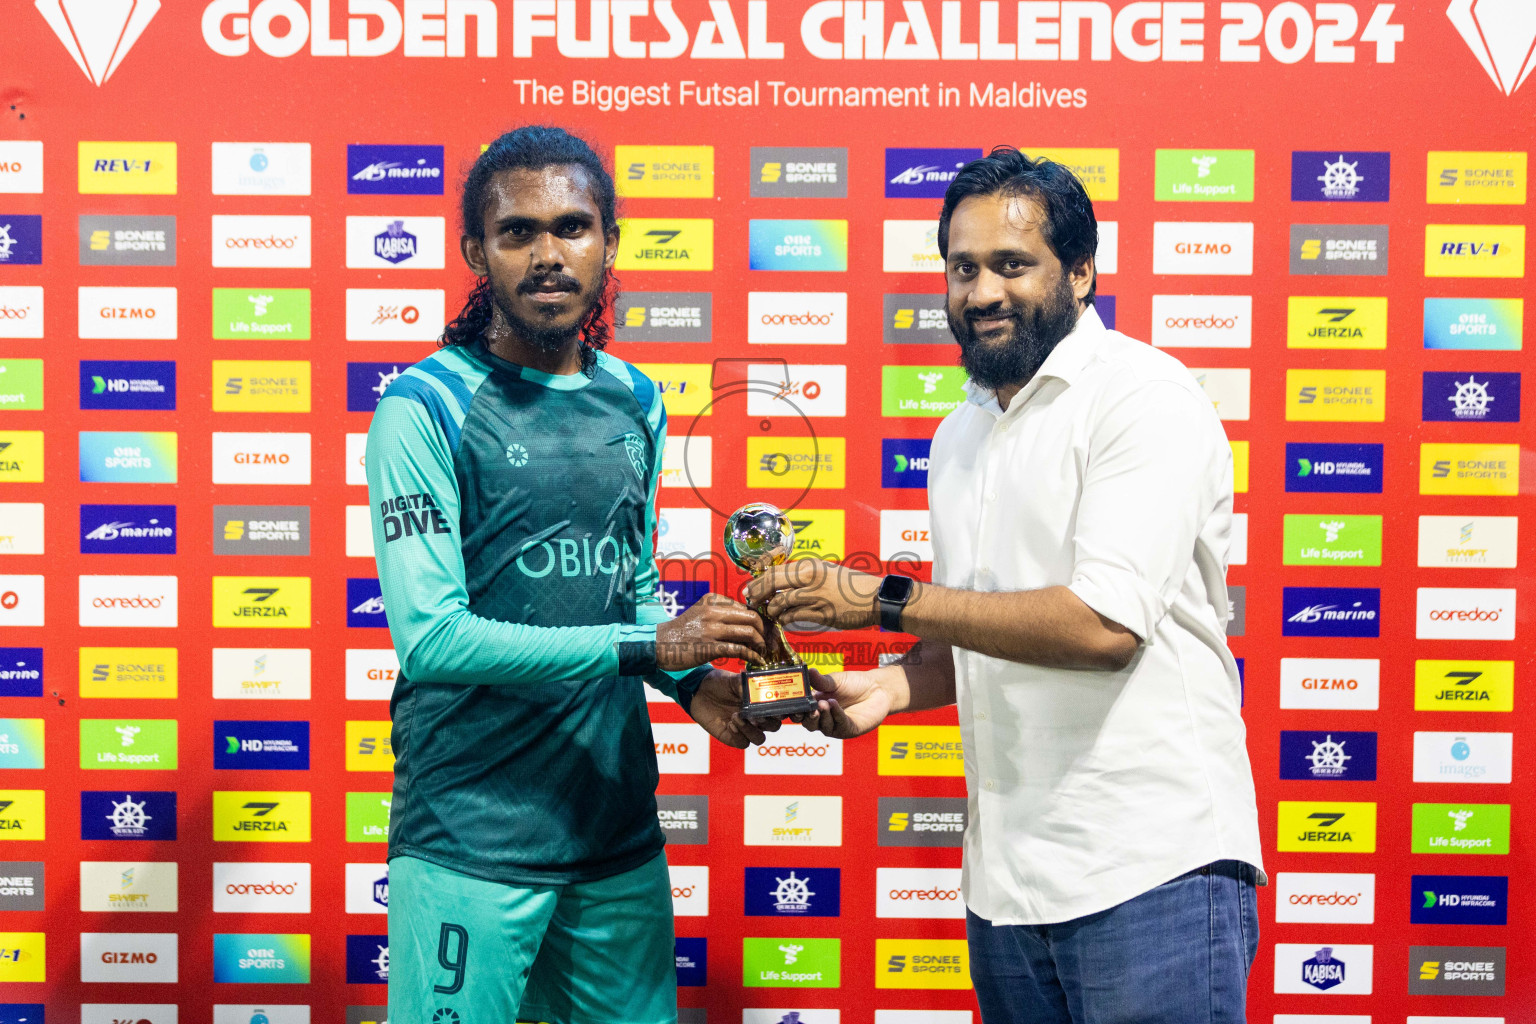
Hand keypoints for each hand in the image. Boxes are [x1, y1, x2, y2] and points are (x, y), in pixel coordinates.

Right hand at [655, 593, 766, 670]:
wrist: (659, 644)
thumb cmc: (682, 631)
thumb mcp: (701, 612)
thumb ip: (722, 613)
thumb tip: (748, 622)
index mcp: (714, 600)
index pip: (747, 606)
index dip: (761, 619)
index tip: (767, 630)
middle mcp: (714, 611)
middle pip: (753, 617)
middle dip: (766, 631)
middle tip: (770, 642)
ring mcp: (712, 629)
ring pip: (749, 632)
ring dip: (761, 644)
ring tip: (763, 652)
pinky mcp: (710, 647)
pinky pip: (740, 650)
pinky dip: (752, 656)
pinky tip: (756, 661)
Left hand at [686, 664, 836, 746]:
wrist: (697, 690)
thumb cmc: (719, 682)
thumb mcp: (735, 679)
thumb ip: (750, 685)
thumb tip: (762, 688)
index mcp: (763, 701)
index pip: (784, 710)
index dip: (792, 712)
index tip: (794, 710)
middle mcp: (757, 716)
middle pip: (775, 726)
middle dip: (770, 721)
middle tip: (759, 713)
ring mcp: (745, 728)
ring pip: (760, 738)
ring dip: (752, 729)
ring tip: (739, 716)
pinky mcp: (732, 736)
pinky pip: (743, 742)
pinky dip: (740, 734)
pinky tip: (732, 722)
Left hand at [740, 559, 883, 630]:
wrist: (875, 598)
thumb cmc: (852, 586)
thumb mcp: (827, 572)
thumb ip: (805, 576)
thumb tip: (783, 583)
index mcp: (810, 566)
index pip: (774, 572)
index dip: (758, 582)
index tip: (750, 589)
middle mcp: (810, 578)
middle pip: (772, 585)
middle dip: (757, 595)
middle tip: (751, 602)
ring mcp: (815, 596)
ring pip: (780, 603)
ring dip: (771, 610)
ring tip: (770, 614)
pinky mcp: (821, 613)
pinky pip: (793, 617)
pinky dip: (784, 620)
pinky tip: (783, 621)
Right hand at [792, 670, 892, 738]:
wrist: (877, 688)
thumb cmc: (855, 684)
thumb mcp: (835, 681)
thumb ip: (821, 680)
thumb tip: (809, 671)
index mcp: (815, 705)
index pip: (799, 711)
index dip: (794, 710)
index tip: (791, 703)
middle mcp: (823, 718)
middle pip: (808, 723)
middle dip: (807, 717)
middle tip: (809, 708)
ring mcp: (835, 725)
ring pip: (822, 726)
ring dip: (822, 716)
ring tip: (824, 704)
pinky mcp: (848, 729)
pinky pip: (839, 724)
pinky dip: (836, 715)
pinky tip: (834, 705)